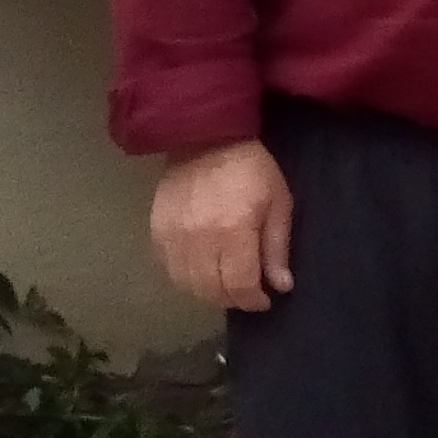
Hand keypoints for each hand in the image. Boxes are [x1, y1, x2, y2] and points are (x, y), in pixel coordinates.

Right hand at [152, 139, 295, 312]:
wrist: (205, 137)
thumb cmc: (250, 169)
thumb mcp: (278, 202)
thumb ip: (277, 247)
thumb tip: (281, 286)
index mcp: (233, 231)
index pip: (239, 285)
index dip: (253, 300)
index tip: (264, 300)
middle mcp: (198, 239)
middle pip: (211, 290)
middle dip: (233, 299)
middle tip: (246, 292)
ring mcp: (173, 237)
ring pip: (187, 286)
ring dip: (208, 293)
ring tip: (225, 285)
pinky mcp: (156, 232)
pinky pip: (168, 271)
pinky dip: (185, 280)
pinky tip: (201, 273)